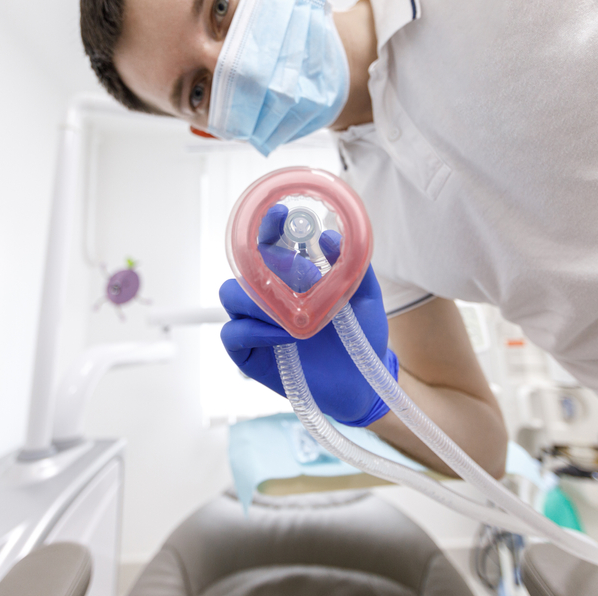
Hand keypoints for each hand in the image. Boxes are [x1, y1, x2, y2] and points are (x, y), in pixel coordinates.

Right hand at [220, 206, 397, 425]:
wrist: (363, 383)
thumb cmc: (361, 338)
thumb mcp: (366, 298)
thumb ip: (354, 267)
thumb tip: (332, 236)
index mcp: (290, 278)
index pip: (267, 245)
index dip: (267, 226)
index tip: (281, 214)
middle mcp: (267, 297)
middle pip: (243, 267)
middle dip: (268, 265)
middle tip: (307, 278)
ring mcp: (254, 325)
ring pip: (231, 296)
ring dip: (259, 299)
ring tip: (295, 313)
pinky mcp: (248, 355)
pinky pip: (233, 333)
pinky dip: (256, 330)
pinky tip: (287, 335)